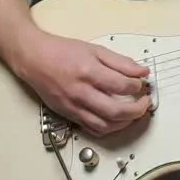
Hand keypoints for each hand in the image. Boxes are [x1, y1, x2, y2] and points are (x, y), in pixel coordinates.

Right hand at [16, 30, 151, 136]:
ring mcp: (74, 107)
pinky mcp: (69, 115)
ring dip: (125, 123)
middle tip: (145, 103)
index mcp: (89, 72)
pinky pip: (93, 129)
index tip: (142, 84)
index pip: (122, 86)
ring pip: (105, 126)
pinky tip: (117, 120)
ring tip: (134, 113)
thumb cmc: (63, 52)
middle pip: (116, 111)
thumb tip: (143, 72)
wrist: (34, 59)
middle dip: (138, 110)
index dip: (138, 87)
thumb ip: (121, 62)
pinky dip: (109, 128)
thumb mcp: (95, 49)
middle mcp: (81, 92)